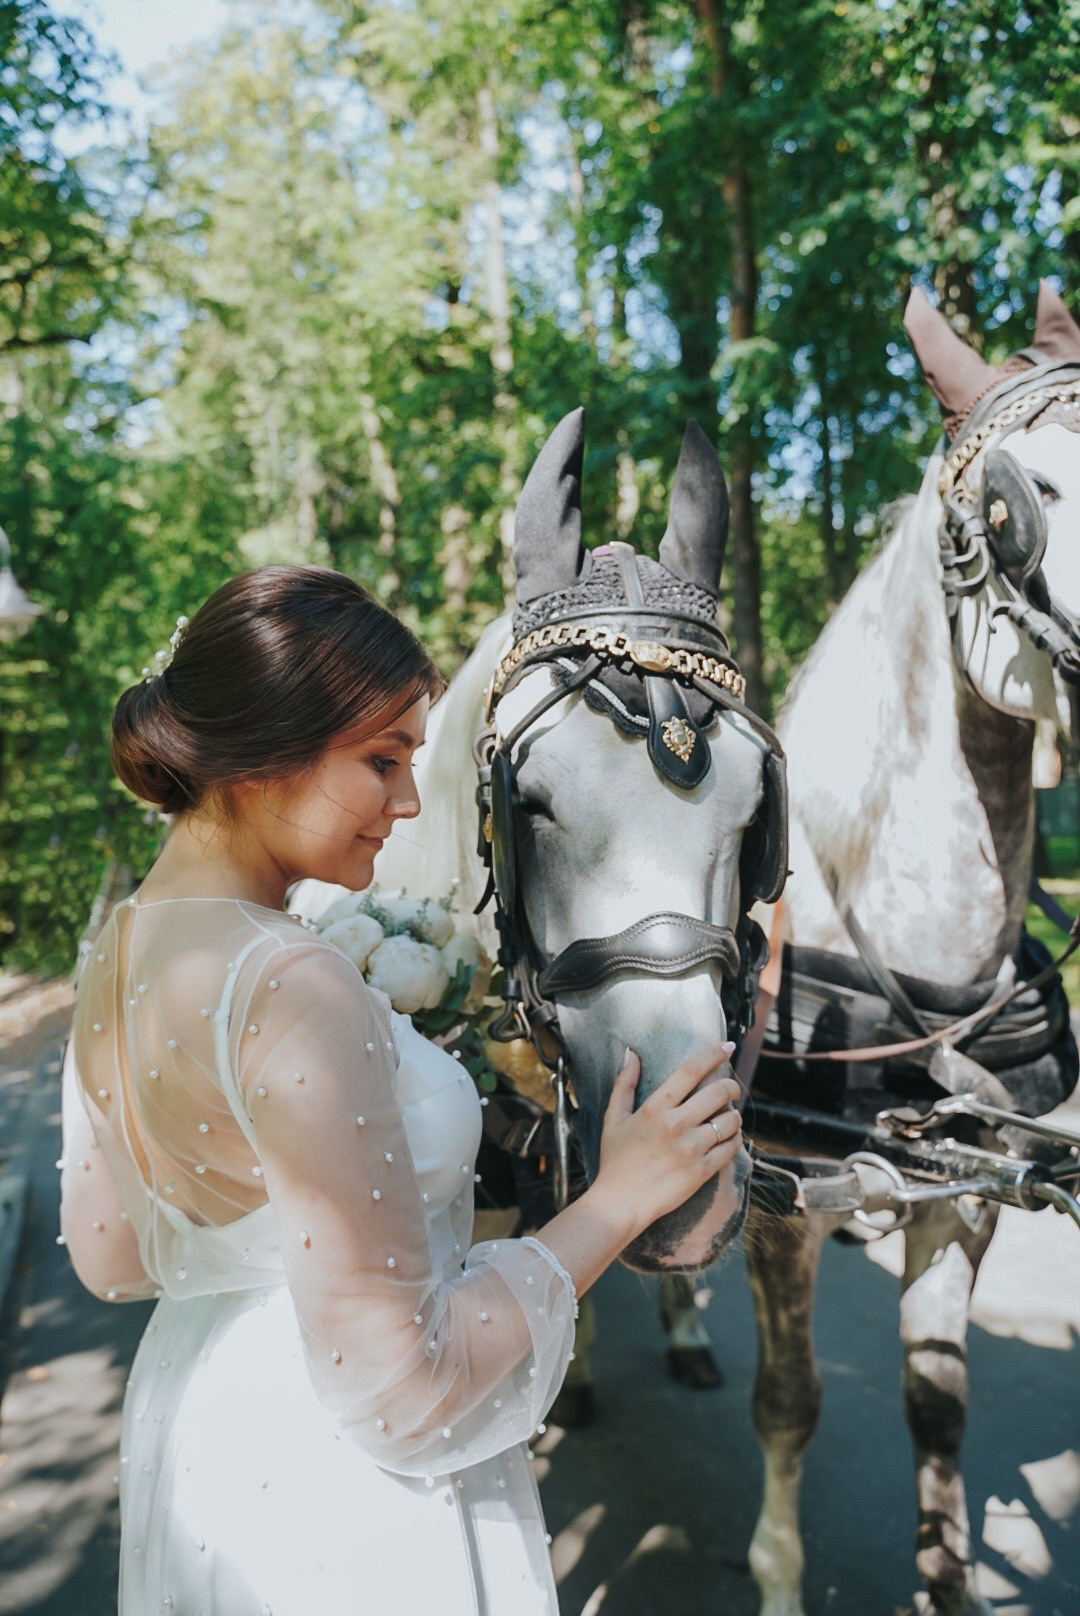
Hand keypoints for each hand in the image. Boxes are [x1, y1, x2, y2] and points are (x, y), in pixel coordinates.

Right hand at [592, 1043, 741, 1241]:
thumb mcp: (614, 1119)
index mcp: (655, 1108)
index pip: (690, 1070)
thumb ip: (624, 1084)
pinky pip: (732, 1147)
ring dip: (733, 1115)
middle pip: (719, 1092)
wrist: (620, 1203)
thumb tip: (631, 1054)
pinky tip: (727, 1138)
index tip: (726, 1046)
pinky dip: (734, 1139)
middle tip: (730, 1088)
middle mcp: (676, 1124)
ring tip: (726, 1118)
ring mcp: (691, 1148)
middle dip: (731, 1085)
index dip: (712, 1054)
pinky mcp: (702, 1171)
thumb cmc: (616, 1161)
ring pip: (731, 1120)